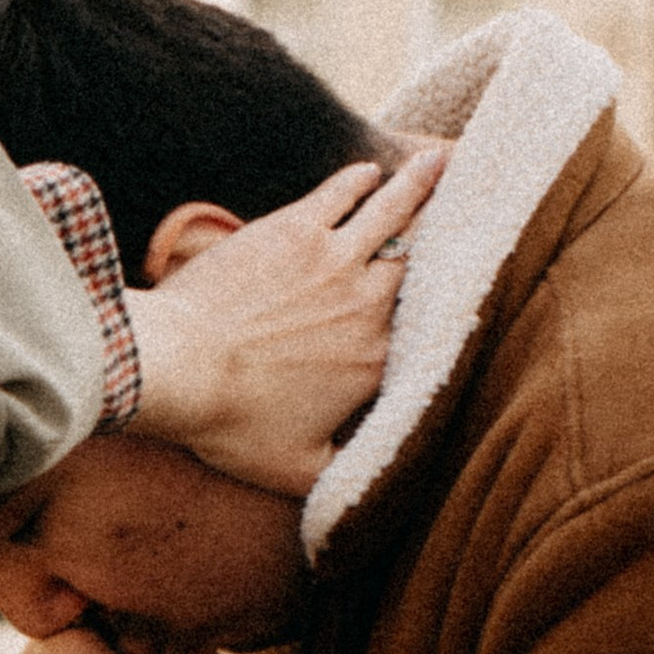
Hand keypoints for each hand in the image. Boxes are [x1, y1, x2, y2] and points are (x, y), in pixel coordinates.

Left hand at [126, 148, 445, 494]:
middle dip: (450, 239)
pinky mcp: (296, 228)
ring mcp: (336, 259)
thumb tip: (373, 492)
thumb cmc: (230, 423)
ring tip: (445, 161)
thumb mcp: (296, 470)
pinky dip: (361, 180)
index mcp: (378, 362)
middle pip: (422, 266)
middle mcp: (371, 305)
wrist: (177, 368)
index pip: (429, 329)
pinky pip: (342, 194)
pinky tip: (370, 170)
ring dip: (423, 186)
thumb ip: (343, 475)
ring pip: (395, 213)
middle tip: (476, 213)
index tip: (467, 291)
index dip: (447, 307)